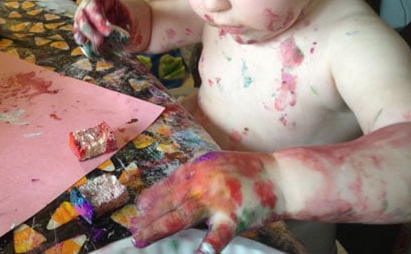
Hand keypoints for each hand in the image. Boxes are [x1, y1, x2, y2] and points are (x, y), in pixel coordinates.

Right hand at [73, 0, 131, 56]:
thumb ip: (123, 27)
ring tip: (99, 42)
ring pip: (82, 22)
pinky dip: (82, 39)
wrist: (118, 30)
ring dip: (90, 33)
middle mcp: (92, 4)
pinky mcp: (80, 29)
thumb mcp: (128, 22)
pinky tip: (85, 43)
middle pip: (92, 10)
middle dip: (99, 22)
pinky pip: (78, 33)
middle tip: (108, 32)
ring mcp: (84, 16)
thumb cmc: (123, 22)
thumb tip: (116, 37)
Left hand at [131, 151, 284, 252]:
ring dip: (158, 229)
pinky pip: (216, 236)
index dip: (150, 198)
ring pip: (181, 217)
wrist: (280, 176)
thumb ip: (193, 175)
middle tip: (131, 229)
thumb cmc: (246, 172)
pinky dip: (207, 246)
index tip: (136, 210)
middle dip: (147, 217)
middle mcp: (202, 182)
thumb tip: (170, 188)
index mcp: (197, 168)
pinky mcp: (234, 217)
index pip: (167, 185)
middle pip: (168, 202)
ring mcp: (217, 199)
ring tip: (141, 239)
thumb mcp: (214, 164)